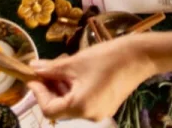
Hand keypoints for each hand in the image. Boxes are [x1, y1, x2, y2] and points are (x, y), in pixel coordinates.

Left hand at [28, 33, 171, 121]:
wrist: (139, 56)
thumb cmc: (106, 58)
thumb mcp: (74, 63)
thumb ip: (51, 69)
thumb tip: (33, 69)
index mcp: (80, 107)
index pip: (49, 109)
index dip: (38, 92)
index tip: (32, 76)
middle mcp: (90, 115)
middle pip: (60, 108)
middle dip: (49, 89)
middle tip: (44, 69)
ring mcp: (100, 111)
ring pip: (71, 103)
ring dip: (61, 88)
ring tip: (60, 67)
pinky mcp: (107, 104)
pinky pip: (83, 100)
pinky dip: (74, 89)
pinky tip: (75, 72)